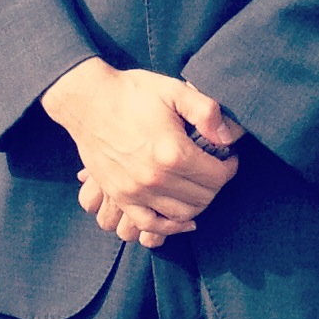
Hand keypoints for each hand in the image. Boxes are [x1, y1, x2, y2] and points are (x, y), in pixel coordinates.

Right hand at [41, 59, 242, 247]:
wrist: (88, 101)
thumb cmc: (132, 93)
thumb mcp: (174, 90)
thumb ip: (207, 112)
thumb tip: (229, 137)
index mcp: (173, 152)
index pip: (218, 176)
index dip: (230, 166)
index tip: (228, 156)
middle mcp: (156, 178)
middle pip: (203, 197)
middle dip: (216, 184)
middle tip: (214, 168)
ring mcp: (136, 191)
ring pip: (182, 214)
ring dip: (198, 204)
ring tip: (199, 186)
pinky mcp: (120, 196)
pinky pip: (149, 224)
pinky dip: (170, 227)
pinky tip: (182, 220)